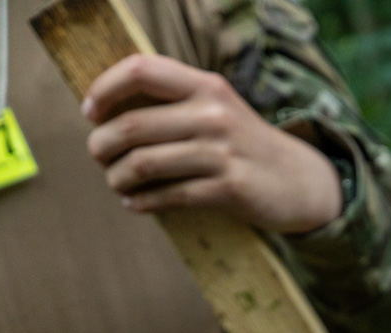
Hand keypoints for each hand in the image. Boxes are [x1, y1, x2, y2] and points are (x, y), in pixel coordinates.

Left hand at [83, 54, 343, 232]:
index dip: (105, 89)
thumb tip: (113, 113)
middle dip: (103, 145)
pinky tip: (134, 203)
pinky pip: (170, 196)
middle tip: (98, 155)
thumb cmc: (246, 146)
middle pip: (133, 125)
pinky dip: (143, 202)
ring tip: (115, 182)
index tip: (91, 111)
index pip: (141, 70)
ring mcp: (221, 153)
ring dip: (119, 177)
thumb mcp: (217, 109)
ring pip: (146, 164)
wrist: (299, 181)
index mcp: (205, 85)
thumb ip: (176, 104)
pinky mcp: (228, 190)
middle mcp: (212, 114)